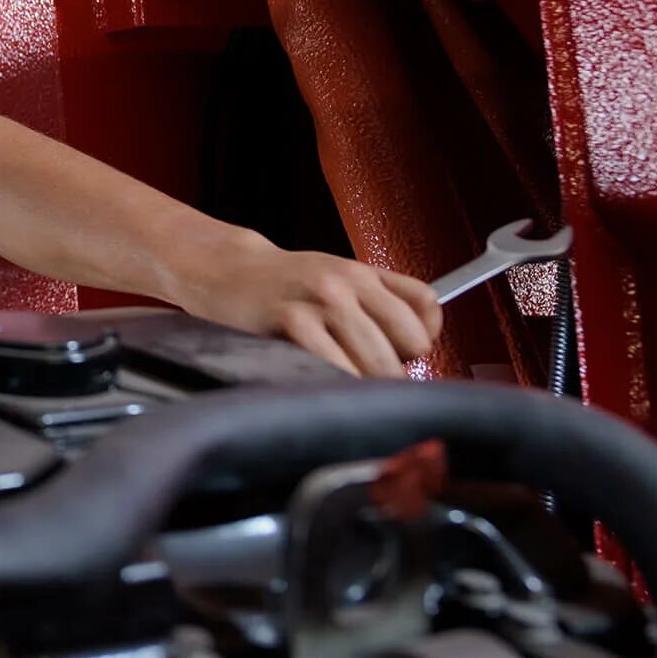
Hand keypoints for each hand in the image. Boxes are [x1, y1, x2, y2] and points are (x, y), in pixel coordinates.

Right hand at [165, 226, 441, 376]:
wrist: (227, 272)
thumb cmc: (288, 283)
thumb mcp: (343, 275)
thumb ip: (390, 297)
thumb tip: (429, 337)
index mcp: (364, 273)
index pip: (424, 320)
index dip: (414, 347)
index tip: (394, 355)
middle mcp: (346, 284)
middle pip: (404, 351)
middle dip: (387, 373)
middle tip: (359, 372)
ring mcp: (318, 303)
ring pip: (374, 367)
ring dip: (361, 385)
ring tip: (338, 379)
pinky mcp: (290, 323)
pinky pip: (335, 370)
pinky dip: (333, 385)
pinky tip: (316, 378)